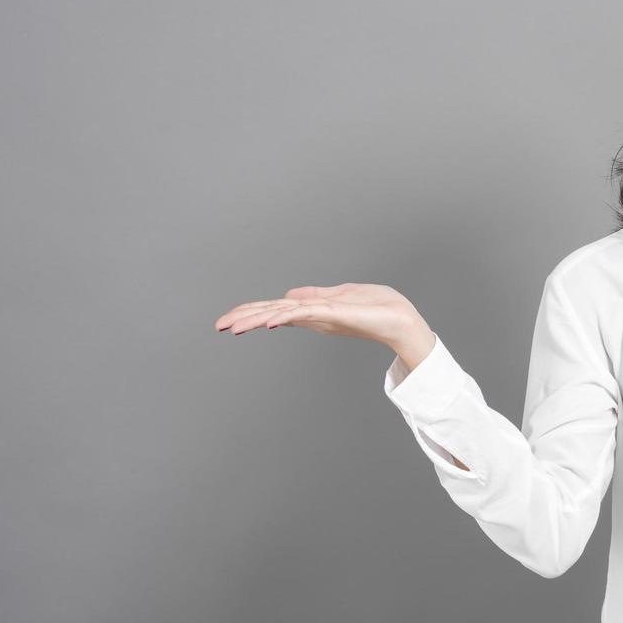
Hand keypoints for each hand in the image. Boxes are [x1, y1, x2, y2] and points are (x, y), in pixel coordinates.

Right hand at [214, 283, 430, 354]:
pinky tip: (268, 322)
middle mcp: (314, 316)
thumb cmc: (379, 308)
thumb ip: (315, 296)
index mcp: (313, 310)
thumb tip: (289, 295)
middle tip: (218, 326)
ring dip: (256, 319)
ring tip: (231, 326)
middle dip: (244, 318)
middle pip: (272, 314)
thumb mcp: (341, 296)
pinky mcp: (334, 315)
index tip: (227, 320)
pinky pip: (305, 314)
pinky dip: (286, 316)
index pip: (275, 309)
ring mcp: (322, 316)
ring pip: (282, 315)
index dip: (251, 312)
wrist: (403, 321)